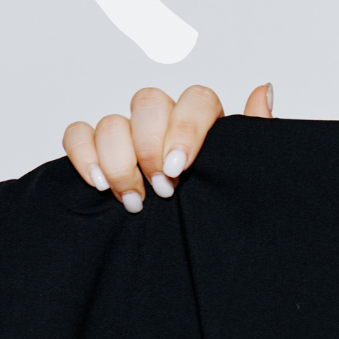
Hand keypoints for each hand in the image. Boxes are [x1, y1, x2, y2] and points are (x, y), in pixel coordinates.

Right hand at [61, 83, 273, 210]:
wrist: (191, 248)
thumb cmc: (219, 203)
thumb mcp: (245, 175)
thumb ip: (254, 135)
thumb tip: (262, 90)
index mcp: (205, 123)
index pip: (196, 99)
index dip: (184, 129)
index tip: (180, 168)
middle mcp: (164, 121)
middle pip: (148, 102)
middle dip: (150, 147)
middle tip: (162, 188)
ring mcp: (128, 133)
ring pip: (112, 121)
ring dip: (118, 161)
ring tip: (134, 201)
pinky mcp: (95, 149)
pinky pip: (77, 133)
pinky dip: (82, 154)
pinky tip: (98, 184)